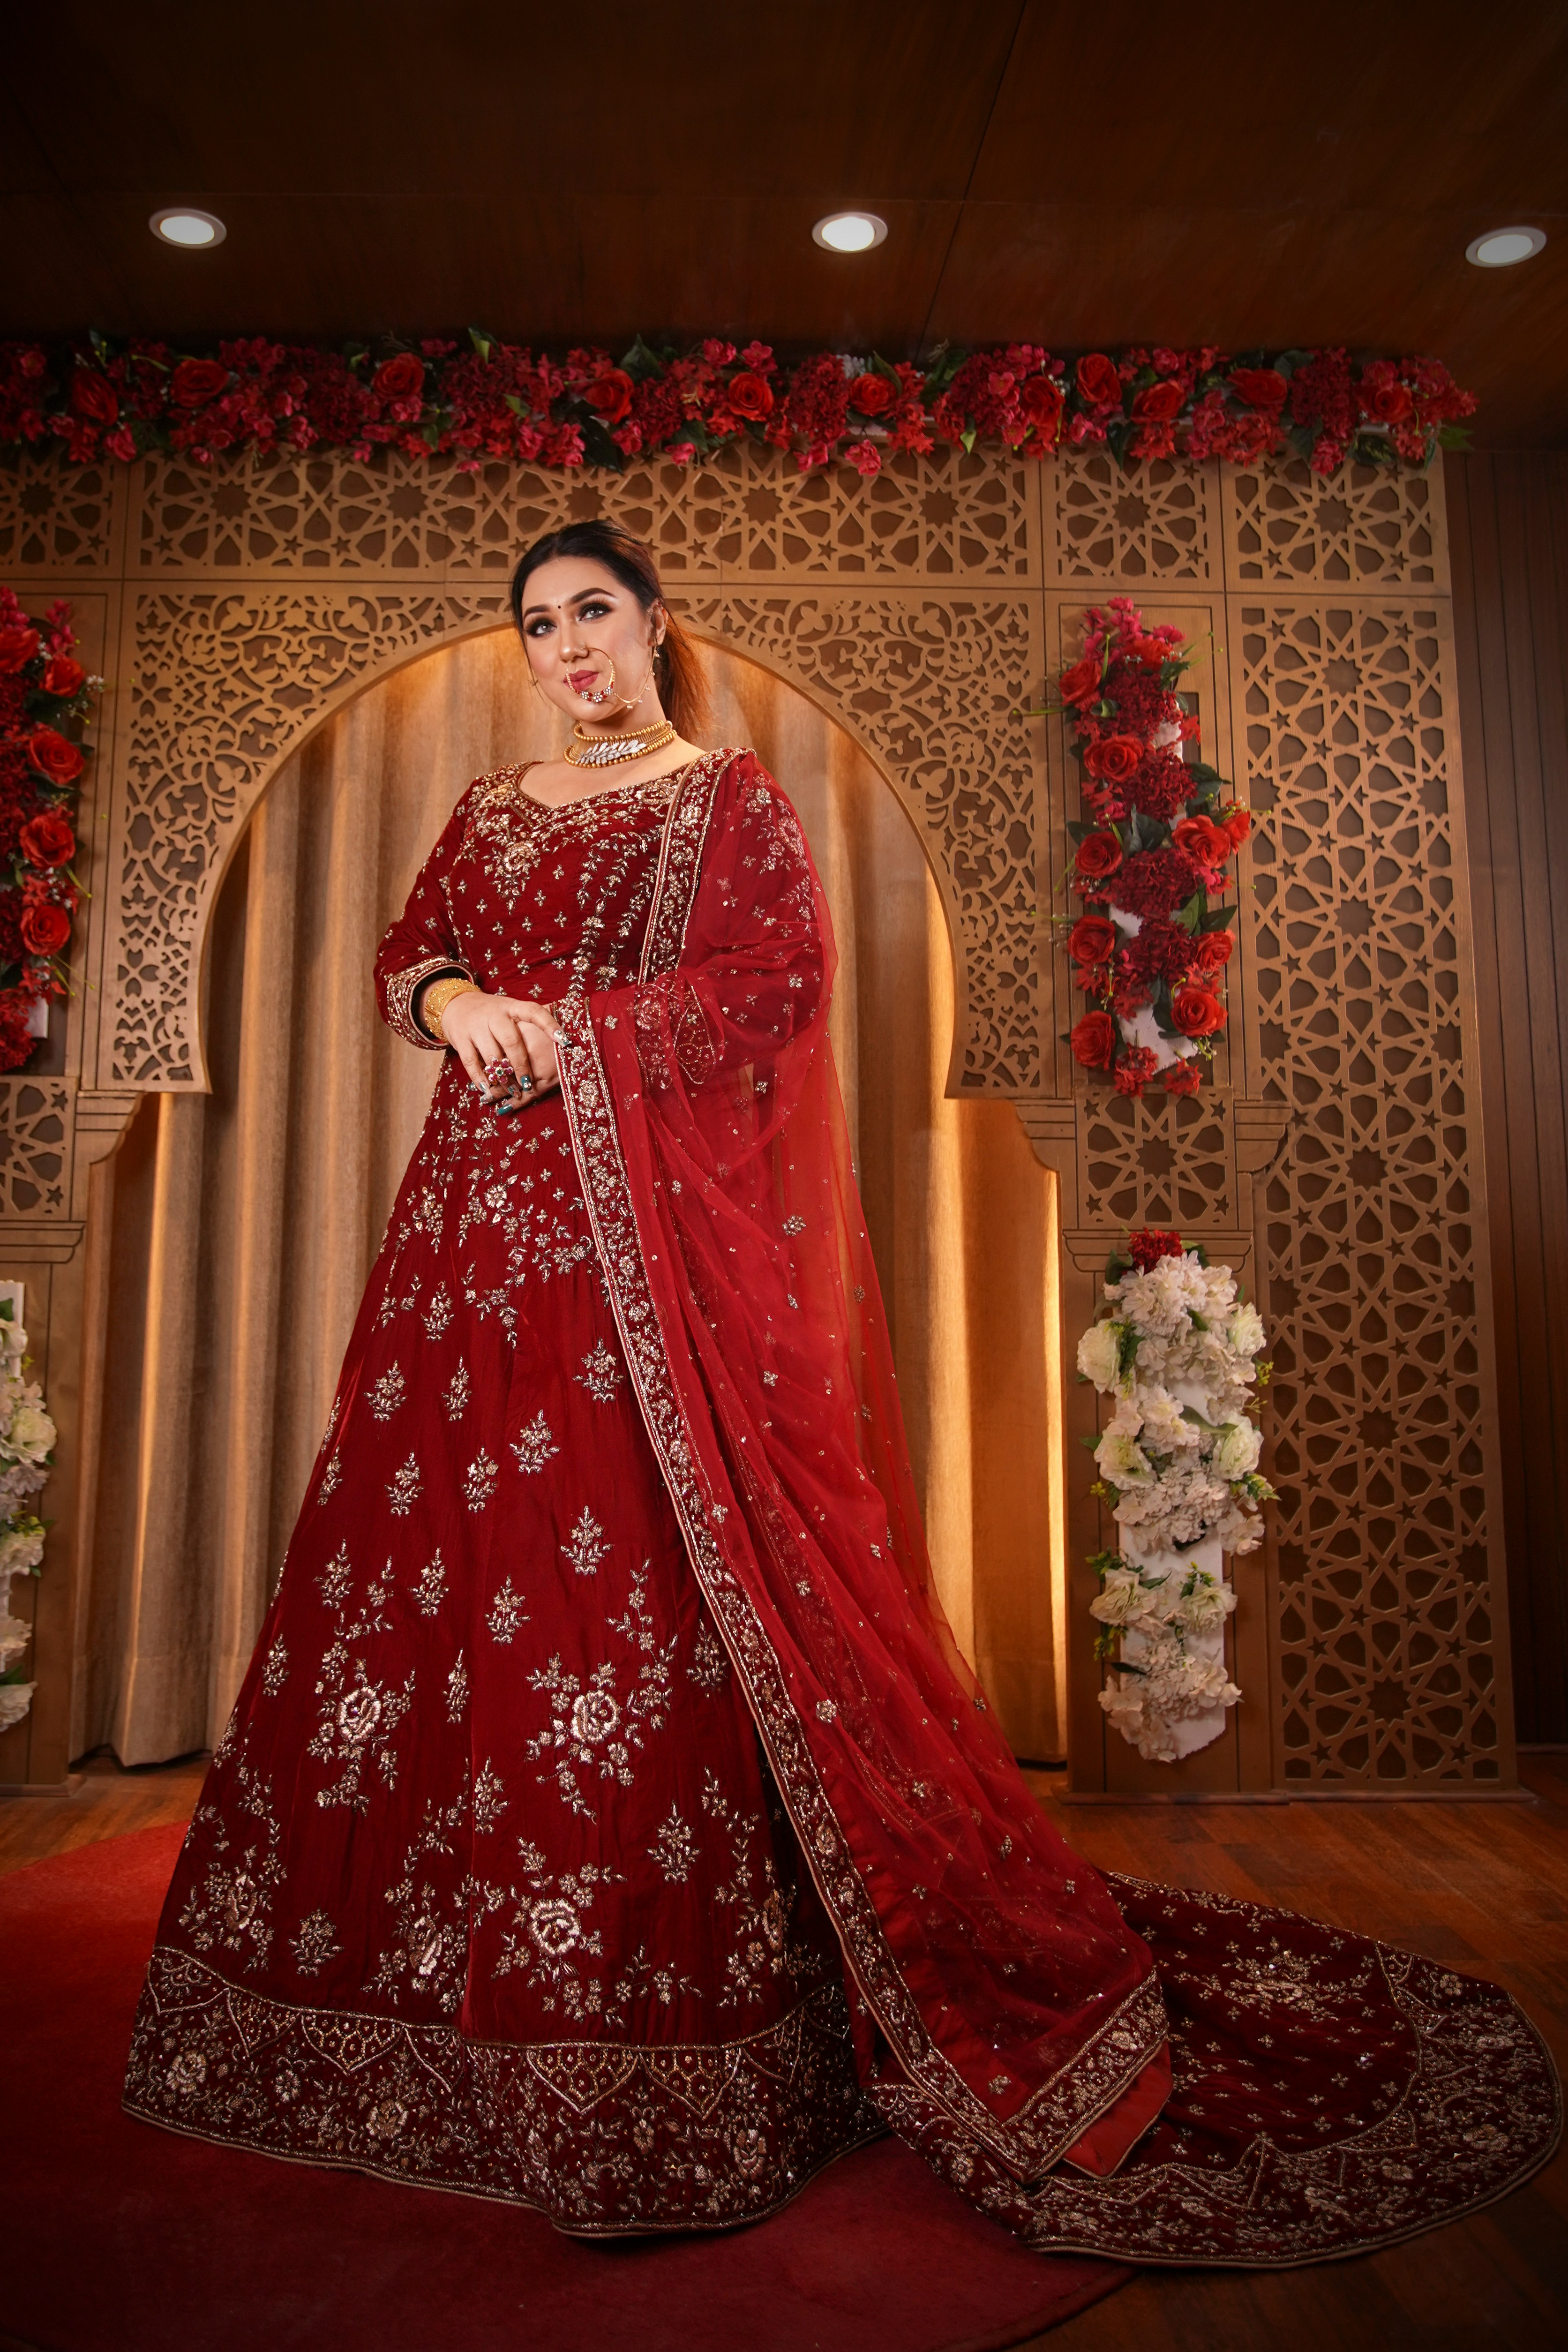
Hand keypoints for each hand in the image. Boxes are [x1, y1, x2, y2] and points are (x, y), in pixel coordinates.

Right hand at [438, 989, 561, 1102]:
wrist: (456, 1004)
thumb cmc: (493, 1013)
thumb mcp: (511, 1009)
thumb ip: (531, 1021)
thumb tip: (561, 1036)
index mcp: (512, 1006)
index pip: (534, 1012)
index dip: (549, 1025)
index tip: (564, 1041)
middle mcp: (494, 1015)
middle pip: (511, 1041)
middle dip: (521, 1066)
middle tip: (528, 1084)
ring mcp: (475, 1026)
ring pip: (492, 1055)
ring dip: (503, 1077)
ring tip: (512, 1091)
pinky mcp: (460, 1039)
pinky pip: (471, 1063)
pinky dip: (480, 1078)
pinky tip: (487, 1089)